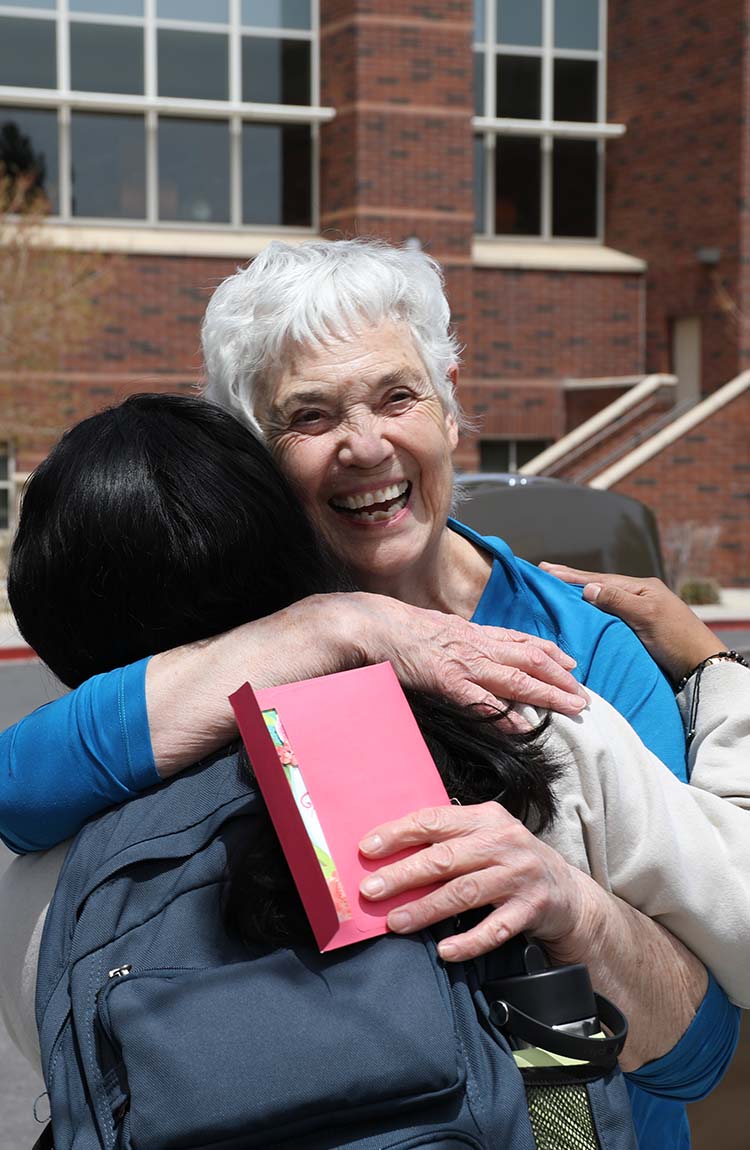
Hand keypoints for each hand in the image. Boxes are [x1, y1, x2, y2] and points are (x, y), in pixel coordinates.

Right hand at [346, 592, 586, 718]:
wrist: (373, 624)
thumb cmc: (398, 627)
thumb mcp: (436, 627)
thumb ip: (457, 639)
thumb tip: (466, 647)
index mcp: (473, 633)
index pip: (520, 641)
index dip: (550, 652)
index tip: (571, 663)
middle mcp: (476, 645)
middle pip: (530, 660)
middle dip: (561, 678)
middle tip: (585, 694)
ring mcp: (464, 664)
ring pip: (517, 680)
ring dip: (549, 694)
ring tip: (573, 707)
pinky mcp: (448, 682)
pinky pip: (483, 702)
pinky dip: (506, 715)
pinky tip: (525, 726)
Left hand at [358, 802, 588, 960]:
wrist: (567, 892)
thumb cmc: (511, 862)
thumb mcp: (486, 837)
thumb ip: (449, 840)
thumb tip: (390, 852)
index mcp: (486, 818)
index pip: (435, 821)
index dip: (399, 834)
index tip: (367, 849)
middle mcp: (504, 843)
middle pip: (445, 859)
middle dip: (404, 874)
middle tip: (371, 890)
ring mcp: (519, 876)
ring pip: (464, 893)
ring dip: (426, 909)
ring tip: (396, 922)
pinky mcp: (531, 909)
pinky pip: (494, 929)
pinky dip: (468, 942)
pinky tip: (444, 951)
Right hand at [538, 565, 725, 683]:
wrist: (699, 665)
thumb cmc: (676, 639)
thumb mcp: (646, 616)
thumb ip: (617, 601)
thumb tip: (587, 588)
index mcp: (641, 588)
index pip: (599, 580)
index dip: (572, 576)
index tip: (547, 570)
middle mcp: (637, 597)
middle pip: (598, 586)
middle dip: (570, 580)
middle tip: (544, 572)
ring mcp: (637, 613)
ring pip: (601, 601)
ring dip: (578, 595)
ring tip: (556, 589)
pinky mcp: (636, 632)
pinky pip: (606, 617)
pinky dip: (589, 613)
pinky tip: (579, 613)